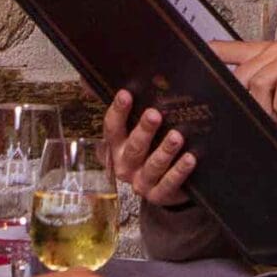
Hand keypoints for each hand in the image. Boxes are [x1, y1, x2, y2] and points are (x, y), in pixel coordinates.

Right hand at [103, 89, 196, 206]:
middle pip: (133, 147)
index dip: (118, 111)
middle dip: (144, 130)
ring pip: (152, 166)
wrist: (166, 185)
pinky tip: (190, 158)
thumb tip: (87, 81)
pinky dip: (179, 171)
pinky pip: (169, 184)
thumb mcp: (134, 127)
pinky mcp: (160, 195)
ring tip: (177, 136)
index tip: (126, 94)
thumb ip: (119, 106)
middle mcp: (125, 165)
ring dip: (164, 151)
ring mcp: (142, 182)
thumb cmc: (151, 147)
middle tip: (155, 115)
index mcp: (116, 146)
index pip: (112, 127)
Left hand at [213, 35, 276, 121]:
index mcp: (267, 52)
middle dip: (243, 101)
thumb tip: (246, 108)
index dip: (213, 53)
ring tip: (275, 119)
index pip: (233, 49)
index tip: (195, 59)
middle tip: (255, 119)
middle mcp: (275, 49)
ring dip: (264, 108)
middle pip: (242, 74)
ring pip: (261, 82)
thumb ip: (264, 88)